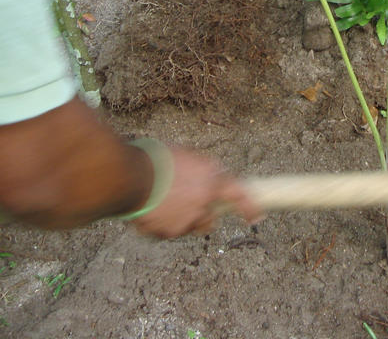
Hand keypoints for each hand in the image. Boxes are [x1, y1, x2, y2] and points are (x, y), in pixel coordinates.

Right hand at [132, 147, 260, 237]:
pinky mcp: (168, 232)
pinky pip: (167, 231)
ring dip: (181, 219)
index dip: (249, 207)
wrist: (131, 176)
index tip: (256, 217)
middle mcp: (203, 204)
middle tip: (187, 204)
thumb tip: (209, 175)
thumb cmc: (157, 159)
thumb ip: (203, 169)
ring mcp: (186, 221)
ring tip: (162, 203)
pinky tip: (149, 209)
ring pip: (188, 226)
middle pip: (210, 219)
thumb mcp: (188, 155)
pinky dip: (160, 224)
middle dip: (202, 215)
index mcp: (212, 180)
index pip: (239, 196)